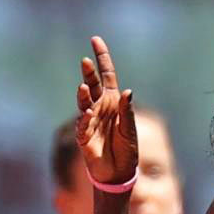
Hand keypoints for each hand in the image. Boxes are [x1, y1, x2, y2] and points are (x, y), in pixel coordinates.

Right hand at [75, 35, 138, 186]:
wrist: (118, 173)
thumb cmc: (126, 150)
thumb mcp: (130, 130)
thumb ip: (127, 111)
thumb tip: (127, 91)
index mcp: (113, 101)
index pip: (107, 74)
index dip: (102, 58)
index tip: (95, 40)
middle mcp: (100, 106)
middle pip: (92, 83)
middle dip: (89, 72)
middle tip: (86, 61)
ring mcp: (90, 119)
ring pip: (84, 101)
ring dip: (84, 94)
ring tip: (84, 86)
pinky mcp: (83, 134)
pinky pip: (83, 123)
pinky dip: (85, 118)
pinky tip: (88, 114)